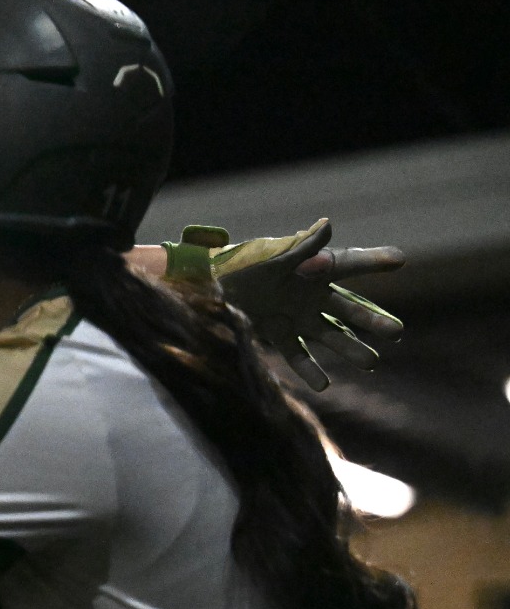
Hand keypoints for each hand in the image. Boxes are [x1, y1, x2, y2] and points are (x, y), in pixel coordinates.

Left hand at [211, 220, 402, 390]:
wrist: (208, 286)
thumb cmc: (243, 264)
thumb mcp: (271, 255)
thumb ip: (301, 247)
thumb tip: (328, 224)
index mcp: (313, 269)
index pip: (348, 264)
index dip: (372, 261)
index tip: (400, 259)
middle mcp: (312, 295)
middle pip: (348, 310)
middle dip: (372, 321)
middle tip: (397, 333)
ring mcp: (297, 317)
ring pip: (330, 335)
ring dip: (350, 348)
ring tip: (371, 363)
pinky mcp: (278, 335)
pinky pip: (297, 355)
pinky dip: (309, 370)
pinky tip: (323, 385)